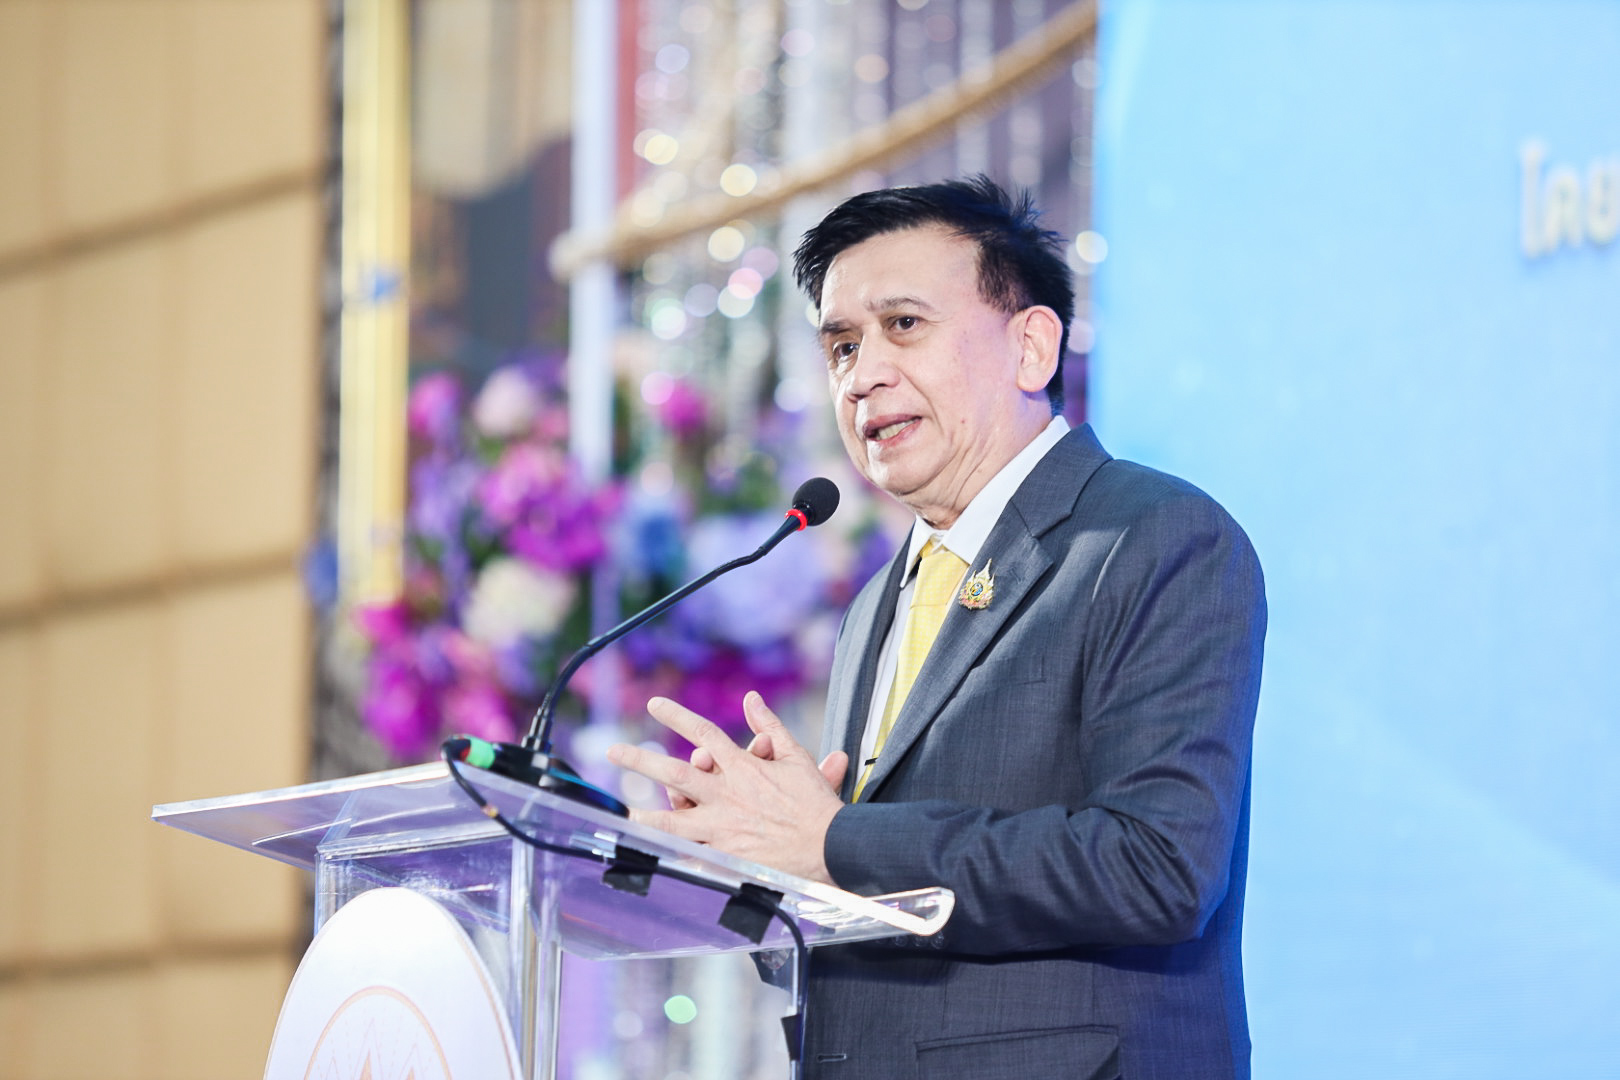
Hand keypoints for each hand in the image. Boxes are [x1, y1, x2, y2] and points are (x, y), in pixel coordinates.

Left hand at [608, 691, 849, 883]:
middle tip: (613, 751)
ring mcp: (723, 828)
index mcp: (743, 768)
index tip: (653, 705)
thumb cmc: (816, 804)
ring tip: (622, 812)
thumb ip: (770, 726)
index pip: (703, 733)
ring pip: (674, 820)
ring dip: (645, 815)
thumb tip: (751, 698)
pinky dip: (671, 854)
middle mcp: (727, 795)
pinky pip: (691, 855)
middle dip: (641, 760)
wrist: (831, 845)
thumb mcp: (796, 757)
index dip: (676, 716)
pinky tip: (650, 854)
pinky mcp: (727, 857)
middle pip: (676, 772)